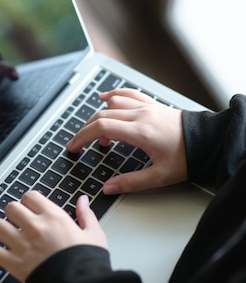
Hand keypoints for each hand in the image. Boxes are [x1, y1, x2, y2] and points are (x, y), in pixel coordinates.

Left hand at [0, 191, 107, 282]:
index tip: (31, 209)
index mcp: (53, 217)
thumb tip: (82, 200)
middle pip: (11, 207)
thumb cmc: (87, 261)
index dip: (29, 202)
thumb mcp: (93, 234)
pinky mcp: (13, 262)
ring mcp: (22, 244)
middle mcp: (35, 227)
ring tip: (7, 235)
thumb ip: (86, 214)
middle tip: (19, 222)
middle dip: (14, 214)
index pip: (30, 196)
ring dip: (1, 229)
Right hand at [66, 88, 186, 193]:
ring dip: (99, 116)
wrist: (209, 141)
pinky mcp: (152, 104)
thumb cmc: (187, 157)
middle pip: (102, 115)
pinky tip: (105, 98)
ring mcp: (146, 107)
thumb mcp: (160, 176)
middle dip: (85, 130)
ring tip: (98, 135)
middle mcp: (141, 115)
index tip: (73, 147)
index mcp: (140, 132)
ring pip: (113, 104)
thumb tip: (109, 188)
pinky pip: (128, 93)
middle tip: (78, 144)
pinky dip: (113, 95)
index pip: (101, 127)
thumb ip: (131, 182)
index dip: (82, 136)